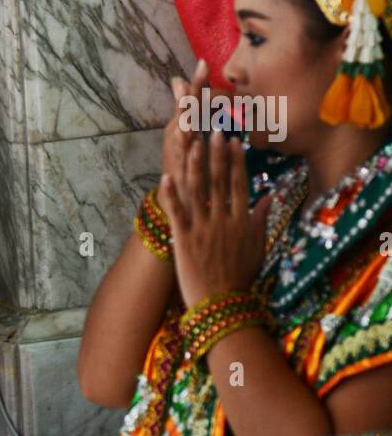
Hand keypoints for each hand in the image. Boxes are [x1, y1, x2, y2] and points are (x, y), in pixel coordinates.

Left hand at [158, 129, 269, 308]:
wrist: (223, 306)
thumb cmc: (240, 278)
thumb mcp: (258, 248)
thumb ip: (261, 220)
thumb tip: (270, 197)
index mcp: (241, 222)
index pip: (240, 185)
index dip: (236, 161)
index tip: (233, 140)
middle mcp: (223, 221)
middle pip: (219, 181)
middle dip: (215, 154)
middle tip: (213, 129)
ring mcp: (203, 228)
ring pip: (198, 191)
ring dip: (194, 166)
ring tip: (191, 143)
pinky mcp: (184, 239)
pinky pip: (176, 213)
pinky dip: (170, 195)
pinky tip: (164, 177)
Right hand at [162, 57, 207, 181]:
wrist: (173, 200)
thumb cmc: (182, 165)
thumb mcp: (181, 135)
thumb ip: (183, 110)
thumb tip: (179, 80)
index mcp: (182, 126)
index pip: (191, 102)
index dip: (197, 83)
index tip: (204, 62)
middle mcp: (178, 137)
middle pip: (186, 112)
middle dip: (192, 91)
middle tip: (200, 71)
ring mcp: (177, 154)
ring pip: (182, 132)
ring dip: (184, 116)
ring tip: (189, 97)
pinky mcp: (179, 172)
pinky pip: (183, 158)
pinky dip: (184, 148)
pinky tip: (191, 137)